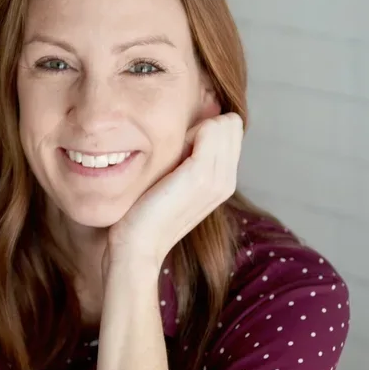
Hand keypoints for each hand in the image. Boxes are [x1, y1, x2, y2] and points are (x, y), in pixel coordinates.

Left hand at [106, 112, 243, 271]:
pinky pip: (210, 128)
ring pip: (221, 123)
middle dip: (201, 126)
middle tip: (172, 153)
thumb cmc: (146, 213)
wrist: (138, 246)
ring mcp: (218, 178)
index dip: (203, 131)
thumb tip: (189, 129)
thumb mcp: (175, 184)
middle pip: (230, 124)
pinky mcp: (202, 175)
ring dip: (191, 129)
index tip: (177, 152)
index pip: (231, 131)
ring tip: (169, 157)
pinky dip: (186, 132)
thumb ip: (189, 160)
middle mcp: (227, 181)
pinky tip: (166, 156)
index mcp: (224, 183)